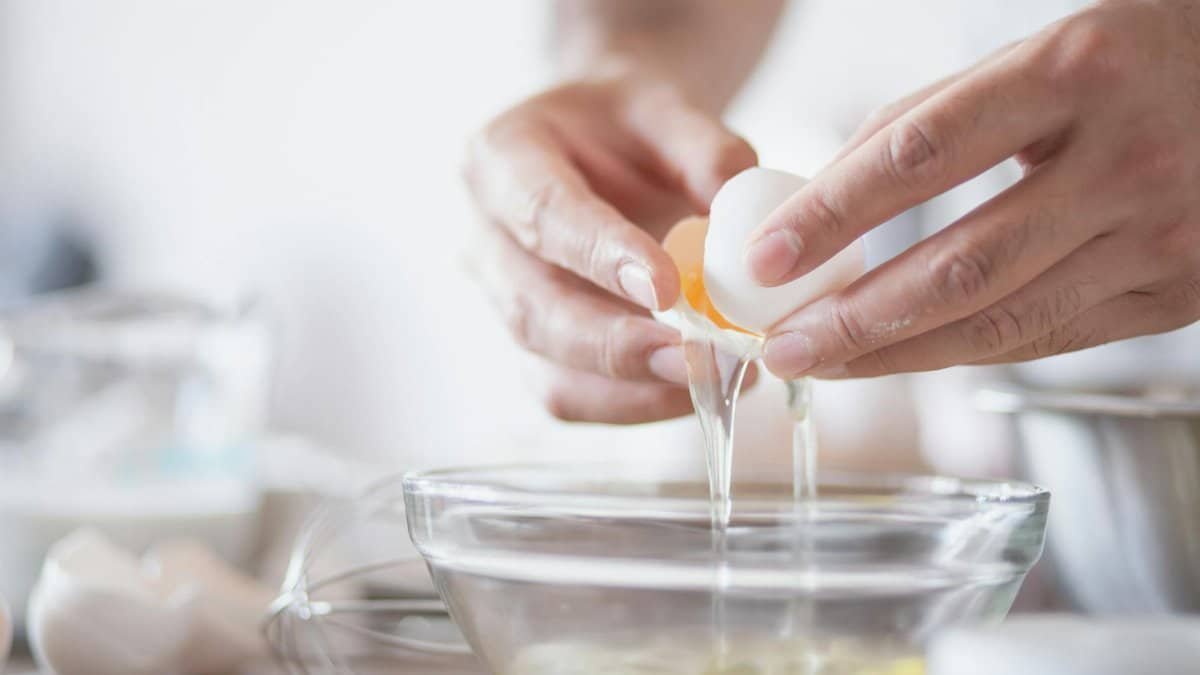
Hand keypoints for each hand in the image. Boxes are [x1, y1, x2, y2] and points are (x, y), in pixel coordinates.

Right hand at [464, 74, 756, 420]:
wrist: (601, 146)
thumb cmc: (624, 124)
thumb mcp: (664, 105)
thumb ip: (703, 147)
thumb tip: (738, 206)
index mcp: (500, 159)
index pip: (542, 213)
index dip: (598, 256)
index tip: (665, 287)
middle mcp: (486, 238)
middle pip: (532, 309)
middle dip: (611, 344)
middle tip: (689, 358)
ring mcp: (505, 301)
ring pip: (545, 368)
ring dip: (627, 387)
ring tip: (708, 380)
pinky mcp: (536, 347)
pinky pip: (570, 394)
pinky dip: (632, 404)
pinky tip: (692, 390)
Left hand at [746, 0, 1199, 378]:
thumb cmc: (1137, 63)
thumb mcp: (1040, 55)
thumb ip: (935, 118)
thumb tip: (825, 194)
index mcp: (1075, 72)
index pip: (921, 154)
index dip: (833, 213)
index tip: (766, 257)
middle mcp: (1126, 159)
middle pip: (959, 264)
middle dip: (853, 318)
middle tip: (781, 345)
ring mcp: (1161, 235)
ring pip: (1001, 322)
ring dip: (895, 354)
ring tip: (823, 362)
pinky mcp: (1179, 295)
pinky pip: (1047, 338)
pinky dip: (963, 352)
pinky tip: (903, 356)